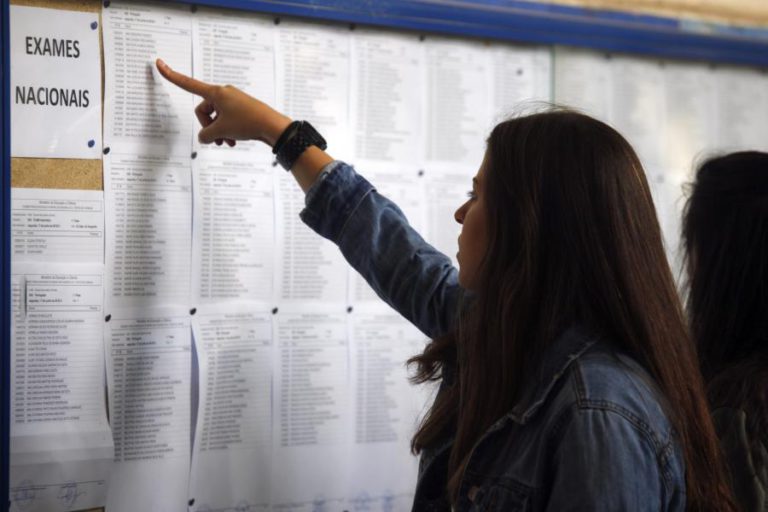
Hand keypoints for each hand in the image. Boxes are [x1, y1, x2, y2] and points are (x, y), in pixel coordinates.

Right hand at [155, 58, 291, 146]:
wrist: (272, 126)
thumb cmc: (248, 123)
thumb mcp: (221, 131)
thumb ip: (206, 135)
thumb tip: (205, 137)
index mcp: (215, 93)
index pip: (188, 84)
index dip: (172, 76)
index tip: (159, 63)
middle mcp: (223, 93)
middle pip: (204, 111)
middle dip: (208, 127)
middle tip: (217, 140)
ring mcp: (233, 101)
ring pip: (216, 118)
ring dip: (219, 132)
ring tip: (228, 143)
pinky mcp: (241, 109)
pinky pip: (227, 120)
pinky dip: (227, 132)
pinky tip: (234, 142)